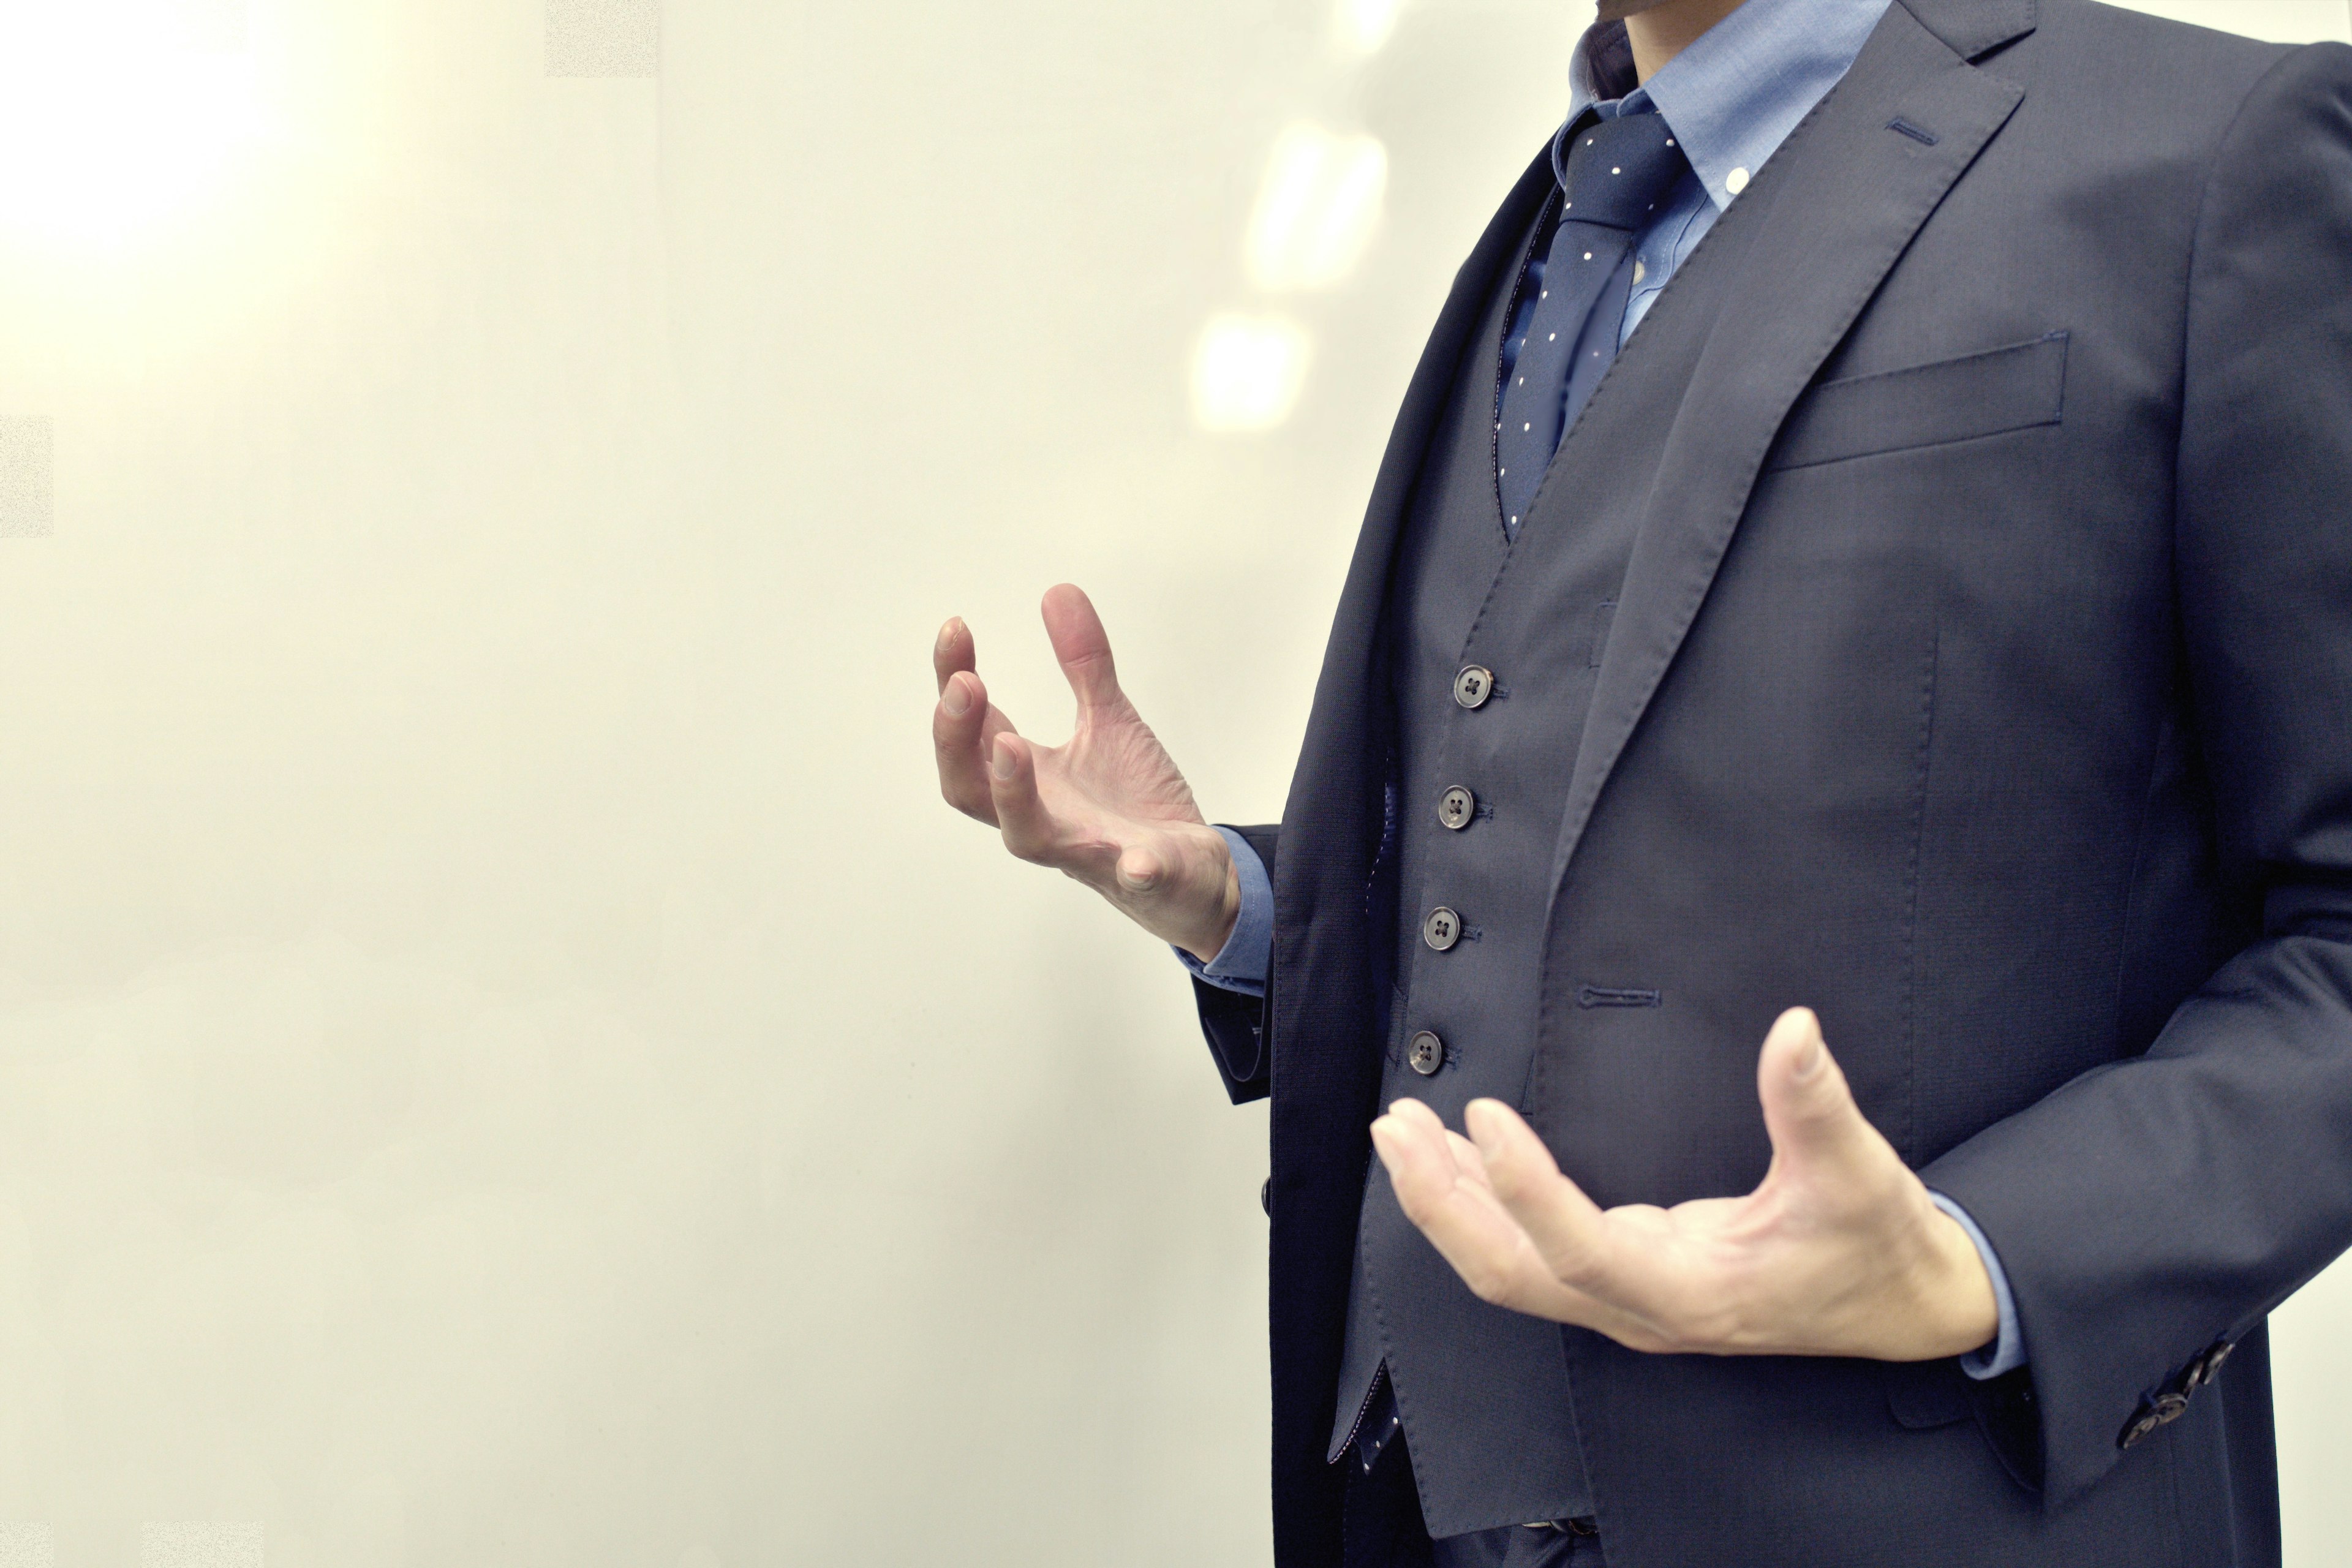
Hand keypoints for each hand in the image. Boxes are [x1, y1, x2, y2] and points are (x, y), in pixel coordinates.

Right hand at [932, 584, 1240, 961]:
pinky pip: (1133, 879)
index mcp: (1027, 776)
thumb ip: (1083, 664)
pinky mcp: (1141, 878)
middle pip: (969, 789)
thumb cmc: (1129, 802)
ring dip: (1012, 794)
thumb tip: (1057, 591)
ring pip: (1028, 837)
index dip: (952, 681)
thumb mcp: (1108, 721)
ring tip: (1010, 744)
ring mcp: (1086, 851)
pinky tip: (1136, 860)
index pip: (971, 730)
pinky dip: (1134, 869)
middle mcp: (1040, 817)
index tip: (956, 627)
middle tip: (965, 685)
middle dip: (957, 739)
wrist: (1189, 870)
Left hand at [1371, 1007, 1997, 1361]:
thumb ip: (1816, 1103)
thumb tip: (1793, 1029)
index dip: (1524, 1188)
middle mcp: (1643, 1309)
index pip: (1579, 1250)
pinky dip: (1483, 1209)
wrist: (1906, 1308)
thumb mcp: (1861, 1175)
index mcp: (1692, 1293)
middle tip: (1397, 1126)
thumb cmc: (1879, 1249)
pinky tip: (1454, 1162)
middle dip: (1442, 1204)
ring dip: (1449, 1204)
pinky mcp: (1627, 1283)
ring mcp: (1629, 1302)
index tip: (1484, 1113)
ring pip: (1510, 1269)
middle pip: (1510, 1273)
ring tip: (1401, 1133)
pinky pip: (1532, 1256)